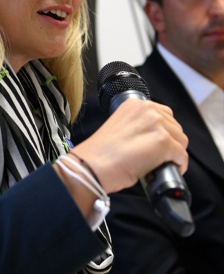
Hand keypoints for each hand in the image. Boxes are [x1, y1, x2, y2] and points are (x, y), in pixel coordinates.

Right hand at [71, 98, 187, 194]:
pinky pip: (182, 155)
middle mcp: (147, 110)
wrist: (92, 166)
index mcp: (134, 104)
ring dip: (176, 153)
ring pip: (181, 141)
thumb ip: (137, 125)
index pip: (163, 114)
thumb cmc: (100, 153)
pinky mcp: (163, 142)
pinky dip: (179, 165)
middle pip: (175, 127)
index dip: (164, 131)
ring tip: (164, 164)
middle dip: (172, 142)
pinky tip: (170, 170)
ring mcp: (156, 125)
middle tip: (162, 156)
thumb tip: (152, 139)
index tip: (160, 142)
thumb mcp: (119, 126)